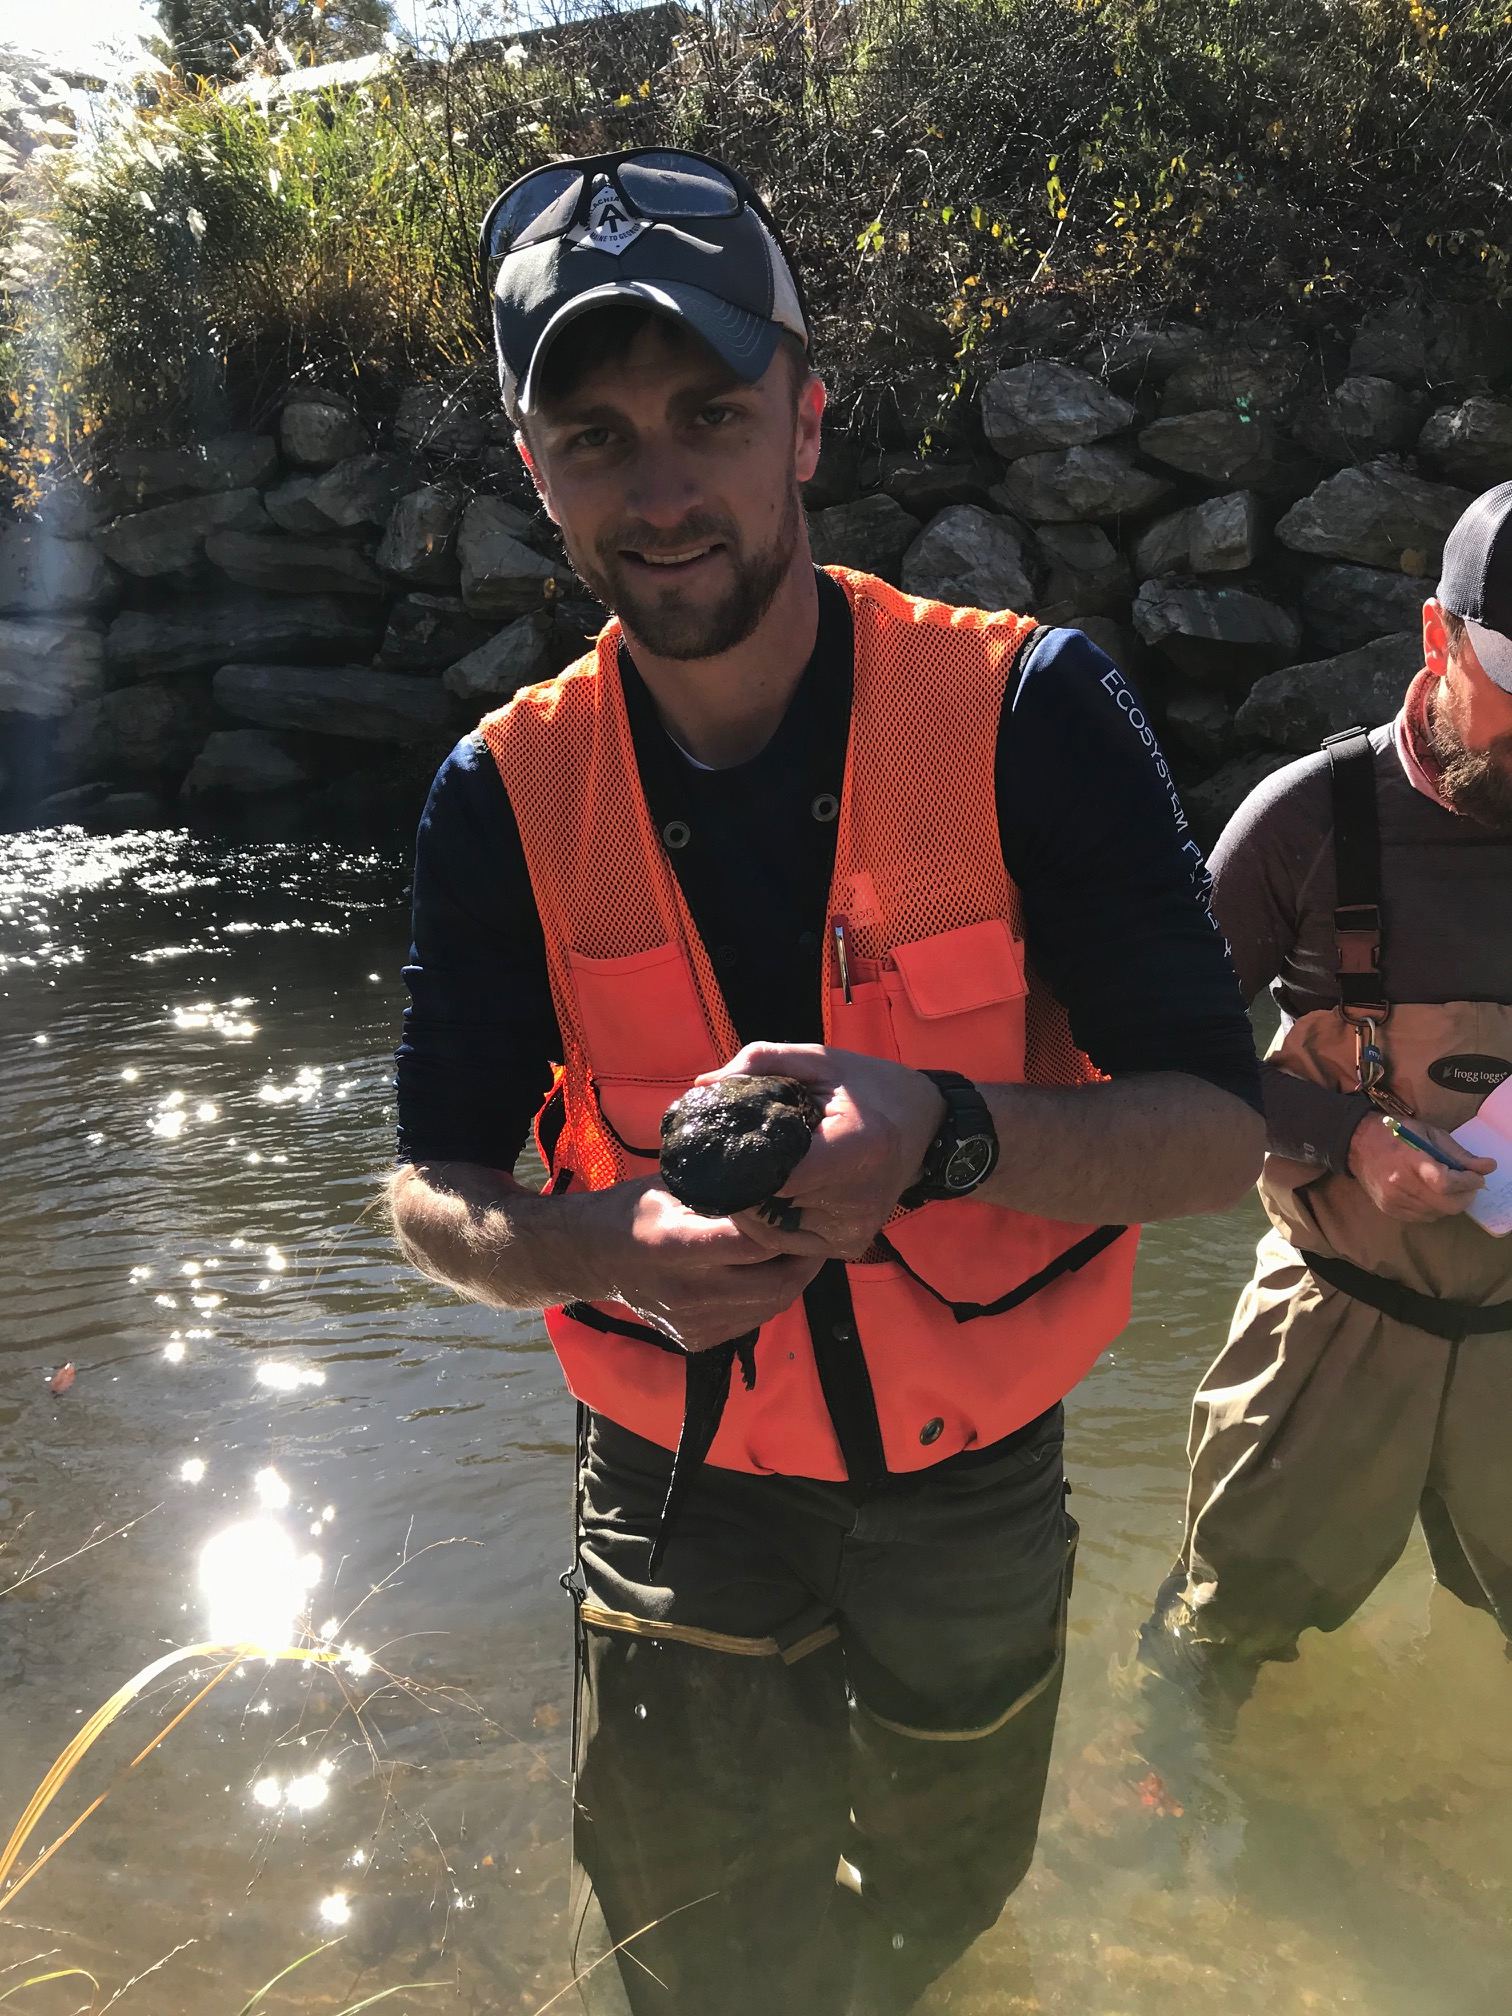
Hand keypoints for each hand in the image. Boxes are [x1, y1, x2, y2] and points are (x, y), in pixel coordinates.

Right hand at [582, 1176, 820, 1352]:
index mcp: (676, 1244)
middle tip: (817, 1237)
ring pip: (769, 1307)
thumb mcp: (674, 1186)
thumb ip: (723, 1189)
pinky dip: (767, 1299)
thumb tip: (777, 1184)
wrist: (595, 1258)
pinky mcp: (696, 1340)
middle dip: (805, 1261)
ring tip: (800, 1254)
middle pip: (773, 1284)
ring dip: (792, 1281)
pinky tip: (767, 1276)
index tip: (804, 1214)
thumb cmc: (636, 1210)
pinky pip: (751, 1322)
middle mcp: (687, 1291)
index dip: (788, 1230)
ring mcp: (692, 1322)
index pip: (754, 1244)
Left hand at [694, 1043, 947, 1260]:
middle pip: (765, 1203)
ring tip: (746, 1176)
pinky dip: (770, 1220)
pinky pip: (788, 1241)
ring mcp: (853, 1229)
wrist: (928, 1127)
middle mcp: (857, 1198)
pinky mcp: (848, 1245)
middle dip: (737, 1184)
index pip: (771, 1173)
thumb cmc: (870, 1087)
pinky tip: (771, 1193)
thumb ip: (762, 1063)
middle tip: (723, 1162)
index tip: (716, 1147)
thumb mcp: (820, 1061)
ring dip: (749, 1206)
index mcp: (855, 1147)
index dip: (736, 1163)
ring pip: (768, 1230)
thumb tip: (703, 1087)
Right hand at [1345, 1112, 1494, 1222]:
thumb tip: (1487, 1167)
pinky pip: (1423, 1218)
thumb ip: (1458, 1154)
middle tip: (1468, 1186)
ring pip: (1437, 1213)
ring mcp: (1393, 1199)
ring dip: (1450, 1203)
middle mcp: (1400, 1184)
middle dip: (1465, 1197)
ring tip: (1448, 1189)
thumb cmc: (1395, 1133)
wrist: (1357, 1144)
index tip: (1477, 1178)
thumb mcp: (1429, 1134)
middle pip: (1446, 1205)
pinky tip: (1431, 1195)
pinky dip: (1434, 1209)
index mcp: (1410, 1160)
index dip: (1468, 1183)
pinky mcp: (1389, 1209)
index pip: (1446, 1183)